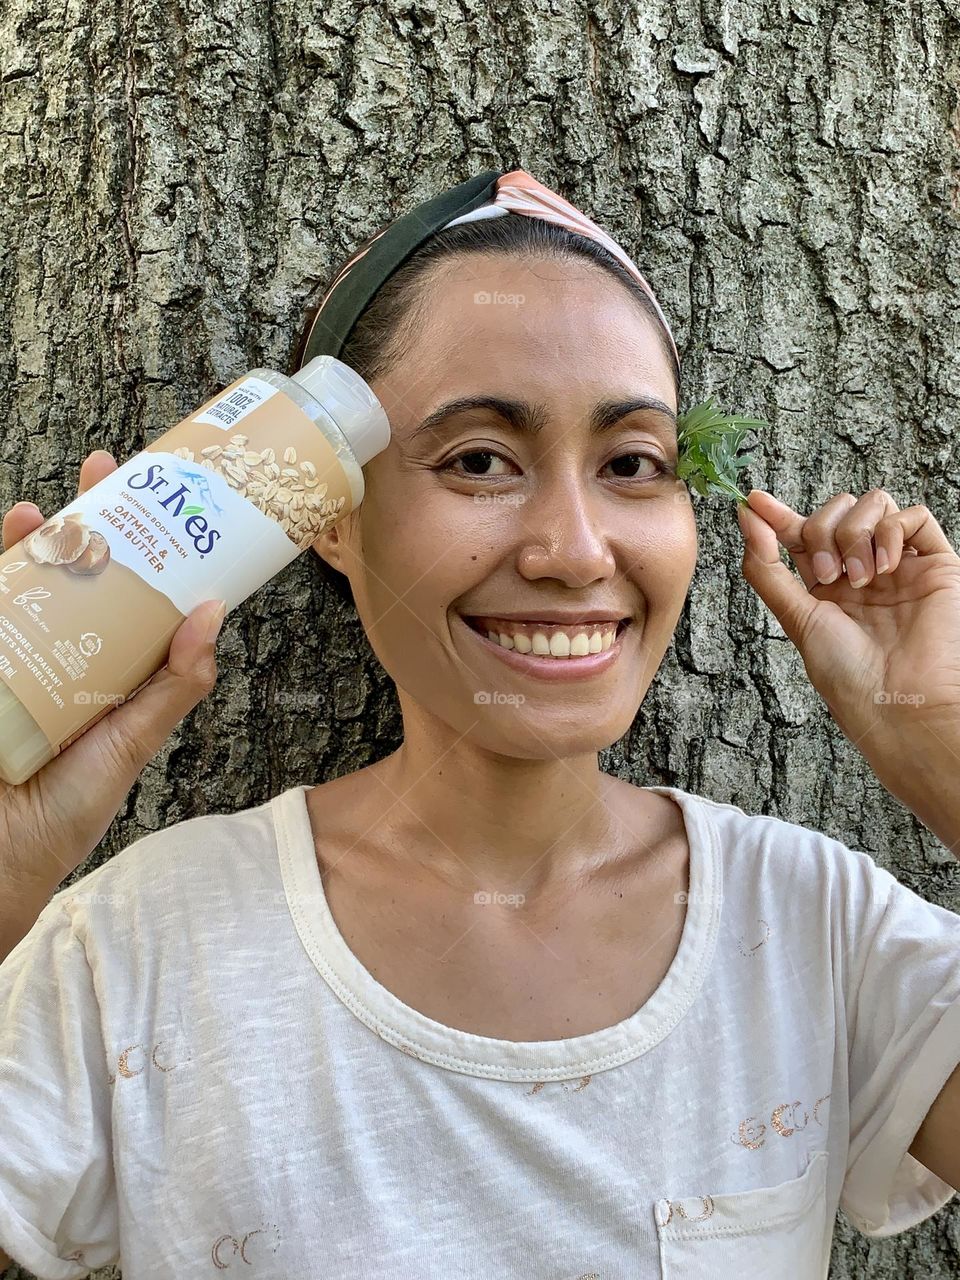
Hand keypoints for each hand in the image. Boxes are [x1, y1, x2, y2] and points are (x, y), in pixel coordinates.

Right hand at [0, 450, 226, 895]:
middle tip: (104, 470)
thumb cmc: (63, 814)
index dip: (144, 548)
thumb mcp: (129, 745)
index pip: (129, 594)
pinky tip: (10, 540)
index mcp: (106, 670)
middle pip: (74, 574)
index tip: (165, 500)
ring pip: (23, 584)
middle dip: (85, 520)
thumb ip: (170, 686)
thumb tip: (213, 612)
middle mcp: (59, 655)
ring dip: (32, 540)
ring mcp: (12, 657)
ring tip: (47, 507)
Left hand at [736, 487, 959, 791]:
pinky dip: (892, 530)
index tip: (754, 500)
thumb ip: (767, 567)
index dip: (777, 515)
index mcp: (826, 588)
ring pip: (872, 505)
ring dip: (855, 534)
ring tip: (860, 578)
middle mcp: (861, 572)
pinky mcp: (934, 563)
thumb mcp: (795, 618)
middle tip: (828, 576)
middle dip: (821, 533)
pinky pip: (913, 517)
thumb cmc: (850, 675)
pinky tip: (885, 566)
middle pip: (835, 512)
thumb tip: (746, 519)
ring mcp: (898, 565)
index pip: (801, 536)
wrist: (900, 700)